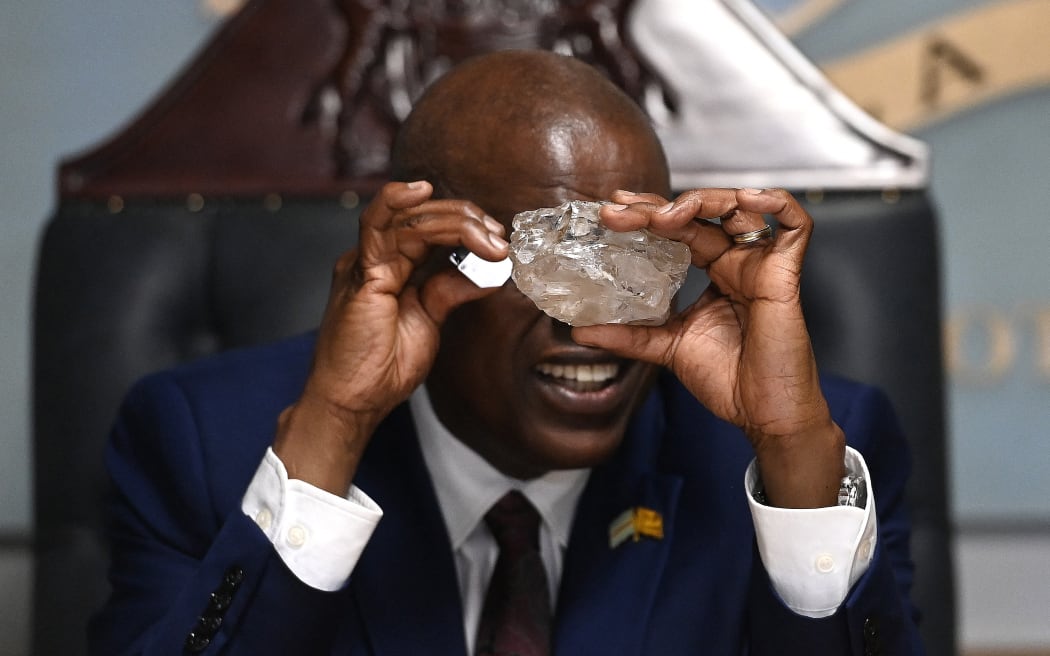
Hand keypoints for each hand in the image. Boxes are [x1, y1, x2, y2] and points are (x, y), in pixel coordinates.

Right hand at [273, 181, 508, 494]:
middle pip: (420, 216)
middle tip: (499, 235)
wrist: (351, 403)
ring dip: (453, 221)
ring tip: (488, 236)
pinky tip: (423, 193)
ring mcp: (365, 264)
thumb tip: (488, 272)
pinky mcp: (362, 275)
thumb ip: (450, 289)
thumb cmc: (379, 369)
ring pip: (408, 218)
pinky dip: (400, 203)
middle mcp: (373, 259)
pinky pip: (378, 225)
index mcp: (388, 268)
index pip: (427, 228)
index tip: (497, 239)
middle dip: (465, 219)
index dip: (464, 225)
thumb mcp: (428, 320)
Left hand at [573, 188, 844, 507]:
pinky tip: (745, 199)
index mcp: (715, 273)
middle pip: (700, 215)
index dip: (648, 214)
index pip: (680, 229)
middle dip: (657, 207)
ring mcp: (762, 265)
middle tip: (618, 210)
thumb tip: (579, 330)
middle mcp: (737, 262)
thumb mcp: (666, 348)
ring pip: (740, 209)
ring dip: (701, 201)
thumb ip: (627, 335)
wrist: (762, 415)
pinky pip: (796, 226)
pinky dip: (776, 203)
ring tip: (663, 215)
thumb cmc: (728, 381)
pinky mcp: (786, 275)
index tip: (611, 211)